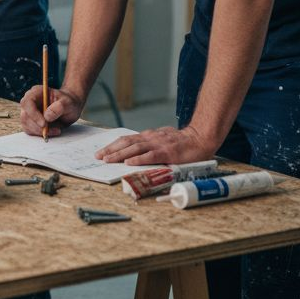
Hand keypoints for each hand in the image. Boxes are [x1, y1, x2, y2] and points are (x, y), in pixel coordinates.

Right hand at [20, 85, 83, 137]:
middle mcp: (30, 102)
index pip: (27, 102)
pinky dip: (40, 133)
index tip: (44, 123)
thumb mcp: (68, 103)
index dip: (33, 114)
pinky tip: (52, 131)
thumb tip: (47, 116)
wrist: (69, 108)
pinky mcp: (30, 122)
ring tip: (55, 130)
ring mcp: (29, 112)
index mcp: (36, 92)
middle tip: (53, 130)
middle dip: (37, 126)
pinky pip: (30, 130)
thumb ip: (59, 107)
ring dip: (39, 131)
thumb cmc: (68, 103)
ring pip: (26, 125)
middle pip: (25, 116)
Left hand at [95, 126, 217, 165]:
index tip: (102, 152)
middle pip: (127, 142)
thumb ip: (151, 145)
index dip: (113, 145)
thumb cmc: (183, 142)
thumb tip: (137, 153)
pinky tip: (129, 163)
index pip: (127, 139)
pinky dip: (138, 159)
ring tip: (108, 160)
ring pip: (135, 148)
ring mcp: (159, 145)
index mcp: (149, 136)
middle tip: (98, 156)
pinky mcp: (167, 153)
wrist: (201, 138)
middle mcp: (151, 138)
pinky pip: (150, 156)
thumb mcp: (163, 140)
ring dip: (119, 154)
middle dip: (111, 150)